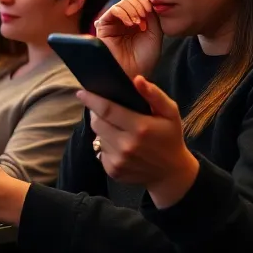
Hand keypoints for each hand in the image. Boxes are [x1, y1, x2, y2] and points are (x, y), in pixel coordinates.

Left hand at [82, 76, 198, 208]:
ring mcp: (118, 160)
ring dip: (102, 129)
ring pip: (98, 137)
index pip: (107, 110)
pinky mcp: (113, 171)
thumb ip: (154, 95)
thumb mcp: (170, 112)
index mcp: (140, 128)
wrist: (171, 172)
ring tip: (117, 128)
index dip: (92, 100)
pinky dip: (105, 145)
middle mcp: (126, 145)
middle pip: (97, 123)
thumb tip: (137, 80)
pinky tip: (119, 144)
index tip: (81, 92)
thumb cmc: (170, 137)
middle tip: (104, 110)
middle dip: (96, 113)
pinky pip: (100, 151)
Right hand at [95, 0, 163, 78]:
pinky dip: (123, 12)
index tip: (150, 11)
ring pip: (122, 3)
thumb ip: (153, 17)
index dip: (146, 3)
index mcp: (138, 23)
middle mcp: (125, 21)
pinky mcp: (104, 26)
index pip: (140, 2)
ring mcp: (114, 23)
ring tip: (137, 22)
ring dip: (132, 8)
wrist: (132, 74)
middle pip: (131, 0)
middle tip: (144, 16)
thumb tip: (147, 1)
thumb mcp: (155, 35)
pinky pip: (113, 10)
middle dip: (139, 5)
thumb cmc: (144, 59)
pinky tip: (129, 22)